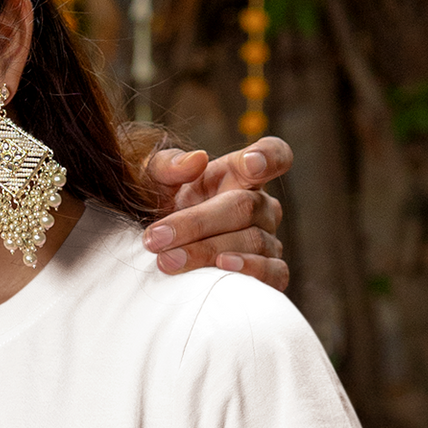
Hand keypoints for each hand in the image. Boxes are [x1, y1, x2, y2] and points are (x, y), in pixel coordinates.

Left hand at [141, 135, 290, 287]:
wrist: (160, 248)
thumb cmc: (164, 206)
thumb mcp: (154, 180)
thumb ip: (167, 165)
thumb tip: (195, 160)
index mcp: (240, 173)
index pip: (273, 154)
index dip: (269, 157)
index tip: (250, 164)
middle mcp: (261, 204)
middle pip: (245, 207)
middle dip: (197, 224)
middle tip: (156, 238)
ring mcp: (269, 239)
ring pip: (253, 242)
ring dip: (207, 252)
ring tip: (168, 260)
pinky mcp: (271, 272)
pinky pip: (273, 272)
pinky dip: (249, 271)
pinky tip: (221, 268)